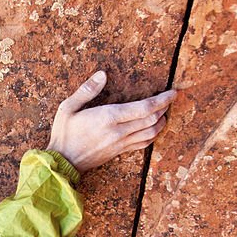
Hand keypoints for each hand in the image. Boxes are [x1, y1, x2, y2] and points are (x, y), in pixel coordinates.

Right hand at [46, 70, 176, 173]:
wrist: (63, 162)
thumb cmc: (64, 134)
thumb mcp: (67, 108)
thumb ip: (86, 90)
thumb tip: (102, 74)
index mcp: (107, 117)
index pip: (144, 108)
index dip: (162, 100)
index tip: (172, 92)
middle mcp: (118, 131)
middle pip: (152, 119)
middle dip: (164, 107)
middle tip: (170, 98)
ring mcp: (120, 143)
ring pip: (151, 133)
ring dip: (161, 122)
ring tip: (164, 111)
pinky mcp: (120, 151)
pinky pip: (143, 143)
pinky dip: (154, 135)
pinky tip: (155, 128)